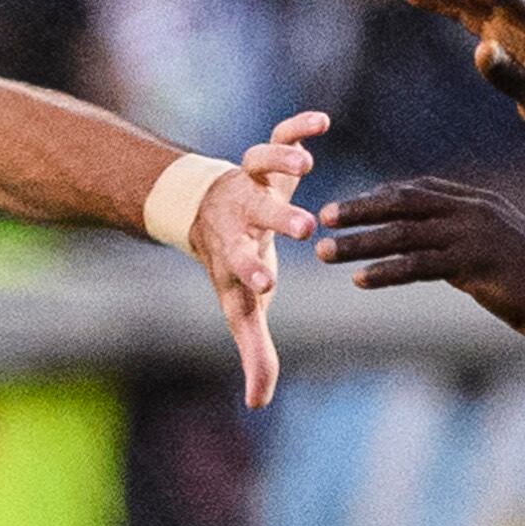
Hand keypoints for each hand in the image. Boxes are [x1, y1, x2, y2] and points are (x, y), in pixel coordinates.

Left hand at [184, 110, 324, 409]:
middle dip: (278, 218)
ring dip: (280, 160)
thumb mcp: (241, 307)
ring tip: (306, 163)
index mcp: (236, 251)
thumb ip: (253, 352)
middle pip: (257, 212)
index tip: (267, 284)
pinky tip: (322, 121)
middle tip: (305, 227)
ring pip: (259, 163)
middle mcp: (242, 212)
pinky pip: (279, 133)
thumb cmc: (231, 265)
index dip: (250, 273)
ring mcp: (252, 180)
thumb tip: (258, 404)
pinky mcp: (267, 156)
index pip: (240, 265)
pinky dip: (296, 125)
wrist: (202, 214)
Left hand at [314, 174, 524, 342]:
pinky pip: (419, 265)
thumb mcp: (498, 249)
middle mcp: (473, 210)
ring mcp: (473, 235)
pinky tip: (359, 280)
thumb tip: (431, 254)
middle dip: (359, 210)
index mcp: (478, 202)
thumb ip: (464, 243)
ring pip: (402, 235)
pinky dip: (386, 271)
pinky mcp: (474, 263)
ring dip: (359, 243)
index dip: (380, 196)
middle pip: (402, 204)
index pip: (418, 191)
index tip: (348, 205)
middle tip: (323, 218)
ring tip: (324, 253)